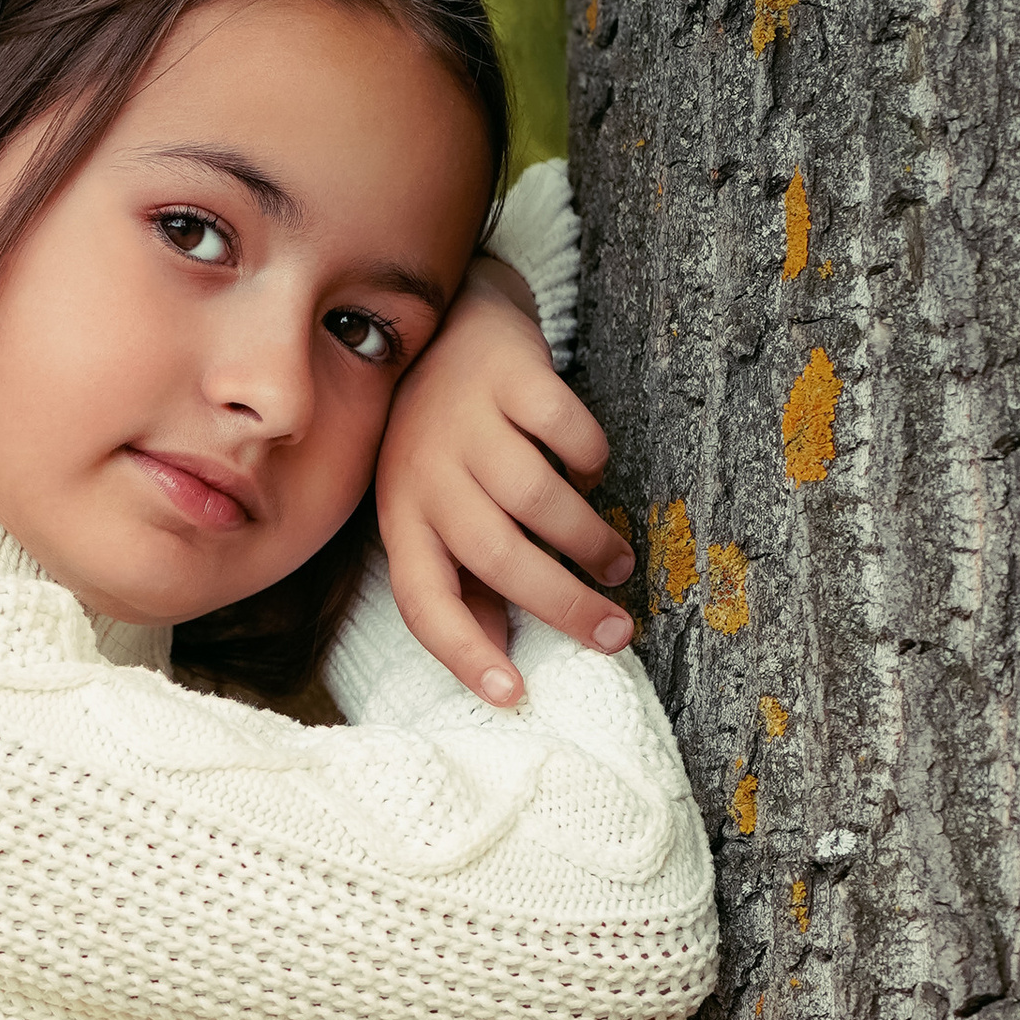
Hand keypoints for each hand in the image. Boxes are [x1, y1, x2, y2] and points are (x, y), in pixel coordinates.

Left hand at [375, 259, 636, 704]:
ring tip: (616, 563)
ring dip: (587, 540)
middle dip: (563, 604)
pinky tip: (593, 472)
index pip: (424, 603)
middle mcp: (424, 474)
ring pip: (535, 499)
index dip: (463, 653)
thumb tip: (499, 661)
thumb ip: (469, 584)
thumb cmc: (450, 444)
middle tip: (614, 632)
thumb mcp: (440, 514)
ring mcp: (465, 420)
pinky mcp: (511, 375)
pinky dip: (590, 459)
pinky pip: (567, 432)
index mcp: (403, 520)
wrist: (448, 325)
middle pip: (496, 556)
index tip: (511, 694)